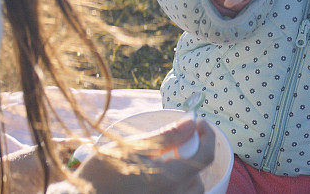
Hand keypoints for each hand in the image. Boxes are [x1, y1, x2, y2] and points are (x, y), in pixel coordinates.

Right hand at [75, 118, 215, 192]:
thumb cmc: (101, 175)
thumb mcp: (132, 148)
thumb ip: (166, 136)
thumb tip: (191, 122)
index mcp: (168, 179)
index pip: (204, 156)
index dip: (207, 136)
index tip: (200, 122)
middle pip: (198, 176)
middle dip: (191, 156)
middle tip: (171, 145)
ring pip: (189, 190)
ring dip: (183, 174)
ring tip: (160, 163)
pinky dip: (174, 186)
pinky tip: (153, 178)